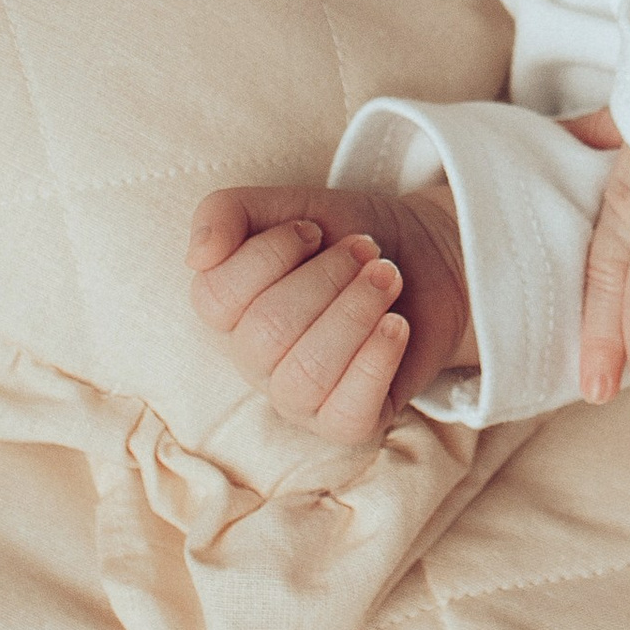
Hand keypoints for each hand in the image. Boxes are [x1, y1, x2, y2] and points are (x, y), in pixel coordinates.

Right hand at [188, 181, 471, 442]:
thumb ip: (229, 213)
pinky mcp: (347, 422)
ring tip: (388, 278)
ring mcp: (299, 399)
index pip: (216, 297)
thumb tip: (198, 255)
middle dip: (327, 277)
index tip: (315, 229)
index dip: (269, 253)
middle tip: (367, 251)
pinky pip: (346, 414)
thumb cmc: (348, 238)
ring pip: (305, 375)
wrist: (431, 258)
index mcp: (230, 313)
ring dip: (356, 312)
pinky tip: (396, 325)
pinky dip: (376, 361)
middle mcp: (256, 362)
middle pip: (266, 333)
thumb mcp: (290, 207)